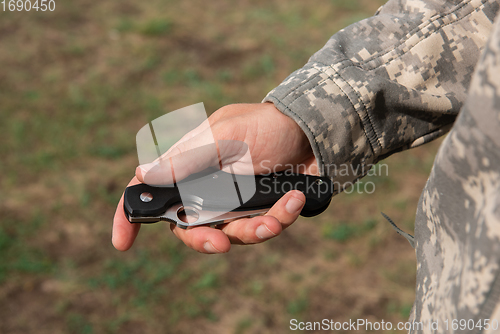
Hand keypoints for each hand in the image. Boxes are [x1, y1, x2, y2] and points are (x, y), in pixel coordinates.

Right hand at [112, 103, 316, 252]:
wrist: (316, 130)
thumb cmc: (267, 126)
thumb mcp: (226, 136)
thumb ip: (188, 158)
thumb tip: (142, 175)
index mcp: (190, 163)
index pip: (151, 190)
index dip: (131, 215)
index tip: (122, 243)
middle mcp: (207, 186)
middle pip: (188, 226)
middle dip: (204, 240)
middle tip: (222, 244)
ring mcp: (234, 201)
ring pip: (230, 234)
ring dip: (253, 229)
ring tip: (276, 216)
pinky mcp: (259, 210)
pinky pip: (262, 228)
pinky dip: (280, 218)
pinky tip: (293, 199)